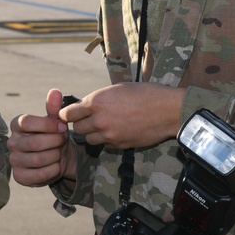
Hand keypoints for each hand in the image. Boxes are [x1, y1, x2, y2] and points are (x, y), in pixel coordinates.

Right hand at [8, 89, 76, 187]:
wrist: (58, 157)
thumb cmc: (53, 135)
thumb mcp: (55, 121)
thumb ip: (54, 108)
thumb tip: (55, 91)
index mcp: (16, 125)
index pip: (26, 122)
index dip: (47, 125)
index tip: (62, 127)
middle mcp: (12, 142)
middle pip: (34, 142)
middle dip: (54, 142)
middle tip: (62, 141)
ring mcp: (14, 160)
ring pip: (37, 159)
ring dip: (54, 156)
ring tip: (59, 153)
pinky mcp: (20, 177)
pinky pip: (38, 175)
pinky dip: (52, 170)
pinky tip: (56, 165)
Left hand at [58, 82, 183, 149]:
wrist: (166, 110)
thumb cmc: (144, 94)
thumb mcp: (116, 89)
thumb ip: (98, 99)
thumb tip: (86, 106)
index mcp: (96, 102)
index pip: (68, 113)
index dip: (67, 114)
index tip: (69, 114)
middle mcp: (99, 120)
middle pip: (77, 128)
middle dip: (81, 123)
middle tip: (89, 118)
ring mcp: (109, 135)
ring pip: (89, 139)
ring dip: (93, 133)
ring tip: (104, 125)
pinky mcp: (119, 145)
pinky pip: (105, 144)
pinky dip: (107, 140)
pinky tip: (117, 131)